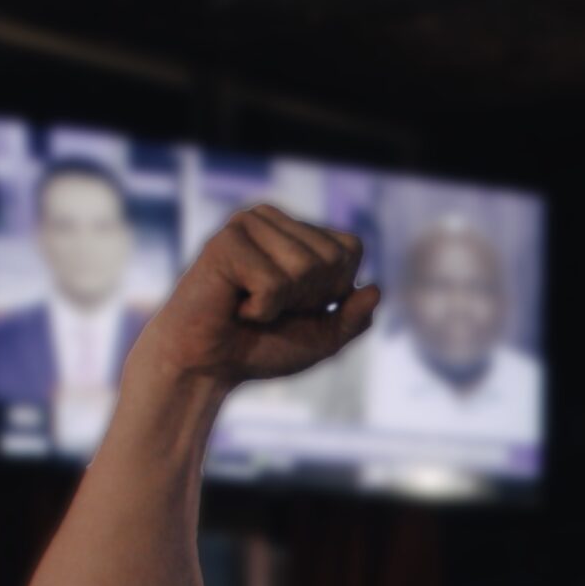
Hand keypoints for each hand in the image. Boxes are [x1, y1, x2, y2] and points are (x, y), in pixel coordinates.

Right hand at [132, 204, 381, 389]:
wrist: (207, 366)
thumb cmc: (259, 346)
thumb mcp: (322, 338)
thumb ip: (353, 318)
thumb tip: (377, 290)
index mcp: (294, 232)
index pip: (350, 248)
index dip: (335, 289)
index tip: (298, 305)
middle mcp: (270, 219)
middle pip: (331, 258)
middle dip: (309, 297)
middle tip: (269, 307)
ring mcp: (246, 226)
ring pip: (305, 268)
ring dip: (284, 303)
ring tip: (251, 305)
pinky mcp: (225, 243)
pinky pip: (274, 283)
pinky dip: (261, 309)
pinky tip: (236, 306)